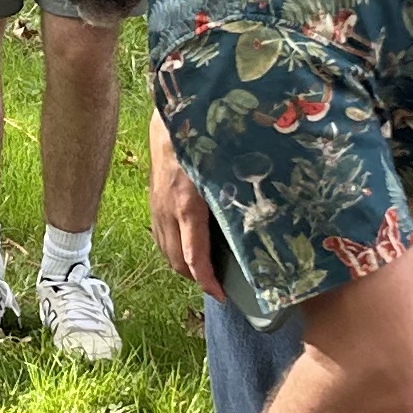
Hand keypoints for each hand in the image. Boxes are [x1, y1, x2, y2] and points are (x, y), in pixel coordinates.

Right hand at [147, 115, 220, 298]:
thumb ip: (236, 197)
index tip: (221, 294)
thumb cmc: (202, 139)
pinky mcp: (153, 200)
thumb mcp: (223, 171)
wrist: (170, 118)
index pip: (194, 258)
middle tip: (218, 285)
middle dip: (196, 279)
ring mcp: (156, 207)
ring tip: (204, 271)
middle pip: (176, 261)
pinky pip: (160, 235)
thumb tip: (260, 221)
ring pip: (165, 250)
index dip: (207, 282)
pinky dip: (172, 248)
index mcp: (188, 207)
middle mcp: (168, 212)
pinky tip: (186, 245)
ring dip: (183, 266)